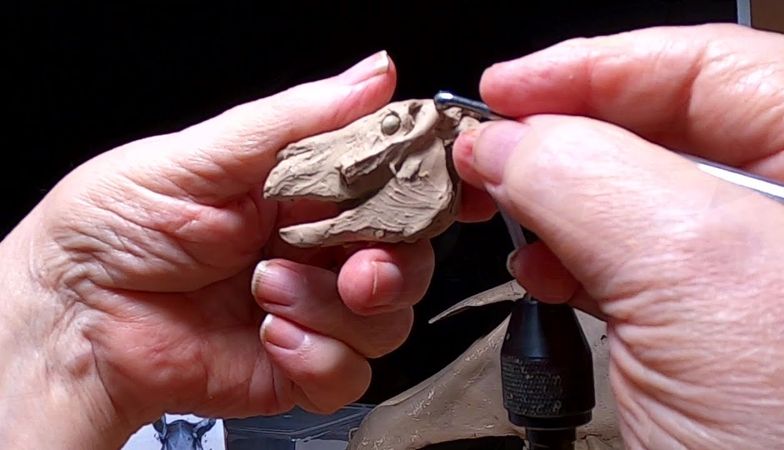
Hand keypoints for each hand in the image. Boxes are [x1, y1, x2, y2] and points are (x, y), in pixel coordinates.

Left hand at [0, 52, 491, 448]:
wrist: (70, 316)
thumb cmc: (116, 224)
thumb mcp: (201, 154)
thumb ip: (297, 119)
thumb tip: (374, 74)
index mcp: (303, 190)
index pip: (392, 186)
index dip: (429, 189)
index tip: (453, 193)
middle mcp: (315, 250)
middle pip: (408, 259)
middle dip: (393, 265)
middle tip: (355, 265)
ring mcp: (311, 311)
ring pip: (388, 321)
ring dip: (334, 309)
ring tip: (268, 289)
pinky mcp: (298, 366)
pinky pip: (350, 375)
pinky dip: (318, 357)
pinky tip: (268, 334)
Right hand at [455, 24, 783, 448]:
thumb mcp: (696, 271)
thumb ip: (585, 175)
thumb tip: (503, 139)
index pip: (706, 62)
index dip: (593, 66)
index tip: (507, 89)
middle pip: (665, 125)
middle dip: (563, 133)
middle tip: (486, 150)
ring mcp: (758, 273)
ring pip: (638, 195)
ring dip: (560, 199)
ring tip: (507, 210)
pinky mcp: (717, 326)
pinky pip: (633, 261)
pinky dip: (574, 258)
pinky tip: (546, 269)